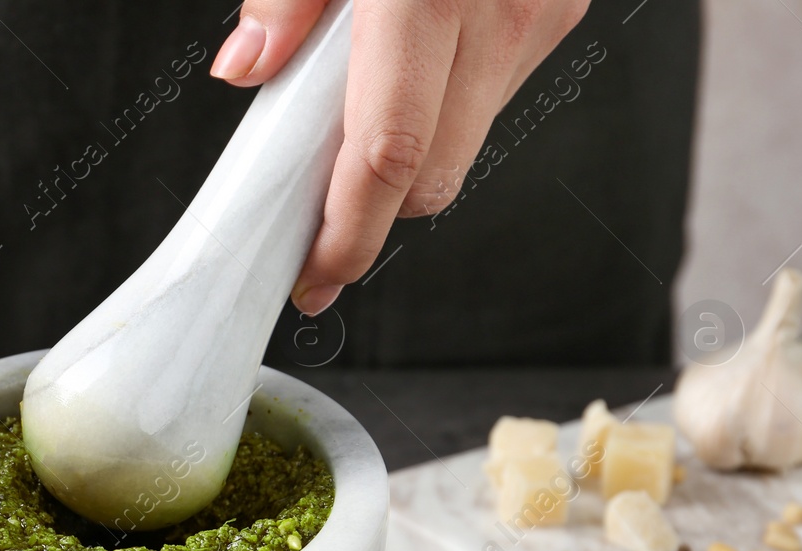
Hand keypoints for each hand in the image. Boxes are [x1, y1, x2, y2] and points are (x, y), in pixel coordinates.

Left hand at [211, 0, 589, 313]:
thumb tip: (246, 70)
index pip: (388, 154)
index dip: (348, 231)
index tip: (312, 274)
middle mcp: (499, 13)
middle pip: (434, 176)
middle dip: (370, 218)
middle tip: (314, 235)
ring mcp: (538, 15)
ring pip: (465, 146)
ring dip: (405, 167)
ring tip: (347, 148)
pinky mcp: (555, 10)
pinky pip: (490, 99)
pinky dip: (441, 114)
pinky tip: (404, 86)